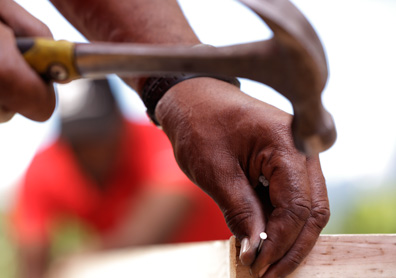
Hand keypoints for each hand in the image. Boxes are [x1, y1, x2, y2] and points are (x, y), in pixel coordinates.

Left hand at [156, 78, 329, 277]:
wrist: (192, 97)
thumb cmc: (198, 125)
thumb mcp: (214, 171)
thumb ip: (240, 210)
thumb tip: (256, 249)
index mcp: (286, 143)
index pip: (297, 206)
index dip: (280, 241)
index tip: (259, 265)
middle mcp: (300, 149)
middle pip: (312, 210)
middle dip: (291, 246)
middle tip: (267, 273)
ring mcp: (297, 155)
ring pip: (307, 207)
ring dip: (288, 237)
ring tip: (264, 262)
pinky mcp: (285, 163)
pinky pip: (292, 198)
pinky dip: (280, 221)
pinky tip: (264, 240)